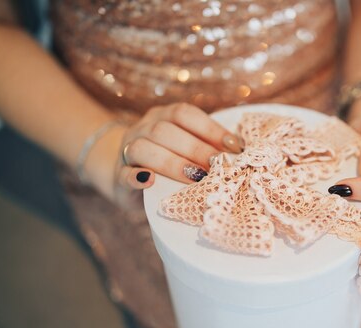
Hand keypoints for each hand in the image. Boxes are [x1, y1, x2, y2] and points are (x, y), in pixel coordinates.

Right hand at [84, 103, 242, 207]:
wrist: (125, 175)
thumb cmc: (167, 160)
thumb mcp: (184, 147)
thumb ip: (204, 145)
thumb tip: (241, 152)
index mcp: (163, 116)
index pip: (185, 114)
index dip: (211, 128)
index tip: (235, 147)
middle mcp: (144, 128)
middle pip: (166, 130)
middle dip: (196, 148)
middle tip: (219, 165)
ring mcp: (128, 150)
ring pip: (144, 148)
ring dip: (174, 163)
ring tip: (197, 177)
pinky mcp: (119, 176)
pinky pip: (124, 174)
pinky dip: (136, 177)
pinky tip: (150, 181)